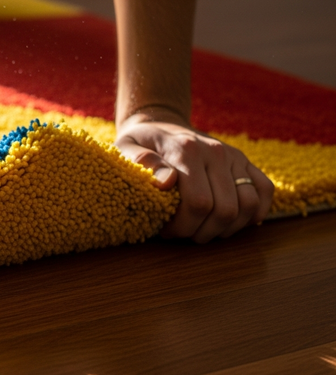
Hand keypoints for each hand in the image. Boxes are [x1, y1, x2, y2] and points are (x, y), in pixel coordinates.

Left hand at [115, 108, 273, 242]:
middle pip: (225, 210)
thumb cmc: (141, 142)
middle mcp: (215, 152)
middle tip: (184, 234)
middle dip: (203, 233)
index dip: (184, 227)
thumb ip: (141, 162)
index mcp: (186, 151)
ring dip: (228, 228)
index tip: (167, 231)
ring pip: (248, 205)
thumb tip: (166, 182)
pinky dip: (256, 212)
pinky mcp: (244, 161)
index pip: (198, 203)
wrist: (160, 122)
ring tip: (204, 229)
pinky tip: (233, 222)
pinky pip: (265, 190)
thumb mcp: (127, 147)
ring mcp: (233, 156)